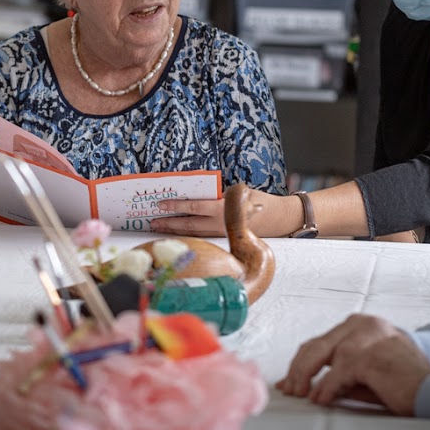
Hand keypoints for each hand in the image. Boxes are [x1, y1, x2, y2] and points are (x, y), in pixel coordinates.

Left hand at [153, 187, 301, 236]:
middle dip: (169, 223)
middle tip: (152, 221)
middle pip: (188, 225)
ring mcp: (220, 233)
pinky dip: (188, 233)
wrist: (278, 219)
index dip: (175, 206)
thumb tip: (196, 195)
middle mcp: (218, 224)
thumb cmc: (257, 200)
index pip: (193, 208)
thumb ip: (217, 195)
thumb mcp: (238, 191)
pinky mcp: (223, 238)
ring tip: (160, 227)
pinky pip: (201, 236)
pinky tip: (178, 232)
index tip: (160, 204)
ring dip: (175, 230)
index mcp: (221, 209)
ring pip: (193, 233)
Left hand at [276, 314, 429, 414]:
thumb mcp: (360, 377)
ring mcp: (368, 336)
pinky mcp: (371, 355)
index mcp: (361, 324)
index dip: (302, 362)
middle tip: (290, 390)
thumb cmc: (399, 384)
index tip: (290, 381)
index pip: (321, 341)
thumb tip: (297, 384)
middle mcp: (363, 324)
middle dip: (299, 369)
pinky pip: (339, 372)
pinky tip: (321, 400)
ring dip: (308, 378)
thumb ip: (332, 374)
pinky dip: (327, 388)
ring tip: (303, 396)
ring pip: (324, 355)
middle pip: (317, 345)